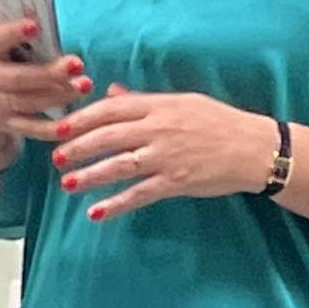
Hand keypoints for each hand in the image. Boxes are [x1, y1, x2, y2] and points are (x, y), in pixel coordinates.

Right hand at [0, 0, 93, 165]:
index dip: (14, 33)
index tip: (35, 25)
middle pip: (20, 77)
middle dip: (49, 72)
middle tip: (76, 63)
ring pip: (30, 102)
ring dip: (59, 96)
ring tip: (82, 86)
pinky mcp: (8, 125)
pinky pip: (32, 129)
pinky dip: (51, 130)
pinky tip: (71, 125)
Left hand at [39, 88, 280, 220]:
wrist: (253, 148)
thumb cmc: (219, 122)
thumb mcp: (182, 102)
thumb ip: (144, 101)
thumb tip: (112, 94)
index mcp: (159, 105)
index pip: (112, 109)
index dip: (83, 117)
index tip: (61, 125)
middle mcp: (158, 128)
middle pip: (108, 136)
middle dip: (78, 146)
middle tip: (55, 156)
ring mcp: (166, 157)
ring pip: (119, 165)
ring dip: (90, 175)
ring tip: (67, 183)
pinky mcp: (175, 182)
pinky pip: (139, 194)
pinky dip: (116, 204)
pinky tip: (97, 213)